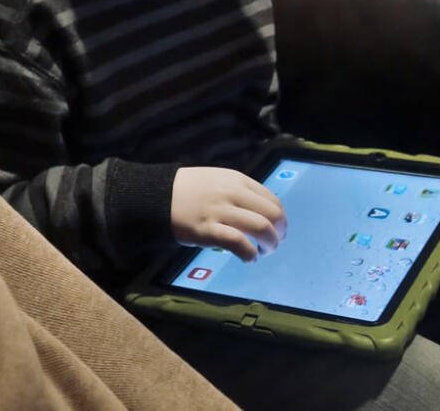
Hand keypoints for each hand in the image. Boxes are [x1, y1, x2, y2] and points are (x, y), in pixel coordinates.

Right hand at [171, 167, 286, 262]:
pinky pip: (239, 243)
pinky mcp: (209, 230)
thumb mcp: (219, 180)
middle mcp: (233, 193)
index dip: (281, 220)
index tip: (278, 231)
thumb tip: (262, 213)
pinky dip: (250, 254)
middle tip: (273, 244)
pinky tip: (249, 259)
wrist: (158, 195)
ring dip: (269, 245)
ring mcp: (221, 211)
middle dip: (279, 233)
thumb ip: (240, 192)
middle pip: (273, 215)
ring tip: (263, 252)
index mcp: (238, 180)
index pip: (273, 201)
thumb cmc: (189, 190)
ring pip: (261, 228)